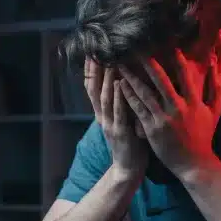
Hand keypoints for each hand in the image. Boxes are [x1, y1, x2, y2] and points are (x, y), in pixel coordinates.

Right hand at [84, 58, 149, 180]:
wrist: (128, 170)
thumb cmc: (130, 144)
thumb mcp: (122, 120)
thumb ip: (121, 104)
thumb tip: (124, 82)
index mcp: (102, 114)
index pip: (92, 88)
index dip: (90, 71)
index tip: (90, 52)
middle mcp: (102, 118)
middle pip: (94, 89)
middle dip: (94, 69)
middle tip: (94, 49)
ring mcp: (110, 125)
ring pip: (105, 97)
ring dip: (106, 78)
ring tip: (108, 59)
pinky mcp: (120, 133)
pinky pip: (118, 111)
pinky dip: (119, 96)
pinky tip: (121, 83)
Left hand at [117, 49, 220, 180]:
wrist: (194, 164)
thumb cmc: (203, 137)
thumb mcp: (214, 112)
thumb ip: (214, 88)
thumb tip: (214, 66)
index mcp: (193, 102)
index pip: (184, 75)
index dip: (176, 59)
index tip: (167, 44)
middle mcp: (178, 108)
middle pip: (161, 80)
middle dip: (148, 63)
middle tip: (136, 48)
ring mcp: (164, 119)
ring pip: (145, 94)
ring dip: (132, 77)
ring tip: (121, 65)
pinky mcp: (152, 129)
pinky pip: (138, 110)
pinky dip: (129, 96)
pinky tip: (120, 85)